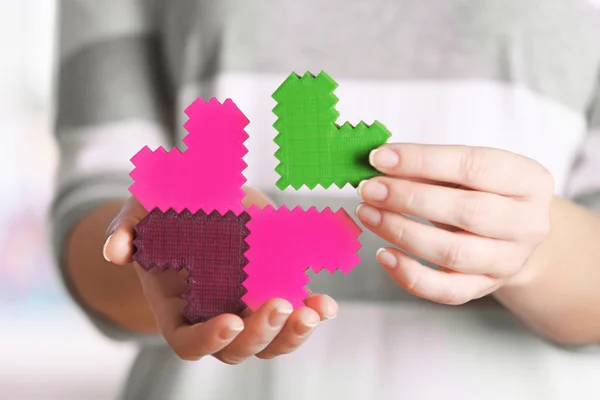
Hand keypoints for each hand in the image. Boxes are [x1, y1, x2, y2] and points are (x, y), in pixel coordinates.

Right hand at [102, 187, 337, 363]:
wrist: (201, 200)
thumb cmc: (166, 211)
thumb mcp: (141, 212)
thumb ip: (125, 229)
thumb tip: (114, 251)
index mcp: (178, 309)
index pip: (189, 343)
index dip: (207, 339)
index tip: (230, 322)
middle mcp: (214, 316)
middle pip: (236, 349)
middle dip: (259, 334)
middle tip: (278, 306)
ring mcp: (247, 307)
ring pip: (271, 341)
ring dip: (293, 332)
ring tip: (312, 311)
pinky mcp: (273, 290)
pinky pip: (294, 313)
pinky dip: (312, 312)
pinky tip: (324, 303)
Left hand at [356, 144, 553, 304]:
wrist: (510, 233)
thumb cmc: (480, 191)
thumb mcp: (465, 170)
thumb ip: (428, 165)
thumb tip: (378, 163)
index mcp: (529, 180)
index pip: (473, 166)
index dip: (422, 161)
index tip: (379, 158)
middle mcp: (527, 223)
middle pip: (466, 212)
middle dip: (409, 198)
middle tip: (369, 189)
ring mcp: (509, 261)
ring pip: (453, 253)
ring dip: (402, 232)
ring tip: (367, 213)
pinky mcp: (485, 288)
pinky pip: (446, 290)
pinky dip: (410, 274)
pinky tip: (382, 254)